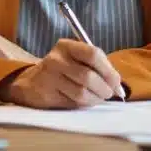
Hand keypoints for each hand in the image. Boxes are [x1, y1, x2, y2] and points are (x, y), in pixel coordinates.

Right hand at [0, 39, 123, 108]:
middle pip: (88, 76)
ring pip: (81, 92)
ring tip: (98, 98)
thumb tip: (118, 84)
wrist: (32, 83)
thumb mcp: (76, 59)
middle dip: (104, 88)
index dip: (108, 70)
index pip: (93, 54)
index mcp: (66, 46)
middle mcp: (56, 59)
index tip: (117, 82)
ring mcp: (49, 77)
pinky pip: (72, 103)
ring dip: (96, 99)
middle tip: (109, 93)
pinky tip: (84, 101)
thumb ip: (97, 66)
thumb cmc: (63, 70)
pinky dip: (83, 104)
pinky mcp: (46, 94)